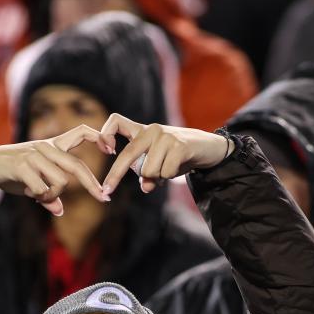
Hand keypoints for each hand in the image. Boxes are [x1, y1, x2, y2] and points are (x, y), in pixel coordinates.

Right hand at [0, 124, 109, 215]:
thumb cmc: (11, 175)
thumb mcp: (32, 184)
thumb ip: (47, 195)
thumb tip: (59, 211)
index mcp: (52, 145)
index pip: (81, 132)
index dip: (99, 137)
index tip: (112, 150)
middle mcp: (46, 147)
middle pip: (76, 167)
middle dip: (92, 185)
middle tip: (104, 198)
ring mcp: (34, 155)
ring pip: (60, 183)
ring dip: (52, 196)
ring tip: (37, 195)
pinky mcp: (22, 165)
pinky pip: (42, 189)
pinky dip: (38, 196)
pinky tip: (28, 192)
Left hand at [98, 115, 232, 194]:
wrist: (209, 148)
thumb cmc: (179, 157)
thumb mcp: (159, 165)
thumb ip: (148, 175)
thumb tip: (146, 187)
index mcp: (142, 131)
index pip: (116, 121)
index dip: (105, 133)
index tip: (106, 151)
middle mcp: (151, 130)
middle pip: (128, 155)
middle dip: (115, 175)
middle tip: (107, 191)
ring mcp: (165, 136)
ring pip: (148, 170)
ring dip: (157, 177)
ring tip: (169, 168)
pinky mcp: (179, 146)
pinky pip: (165, 172)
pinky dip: (169, 177)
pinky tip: (179, 167)